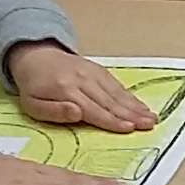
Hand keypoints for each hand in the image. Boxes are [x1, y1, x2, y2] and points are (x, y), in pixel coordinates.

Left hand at [5, 42, 155, 130]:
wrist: (34, 55)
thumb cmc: (33, 87)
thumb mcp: (33, 105)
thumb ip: (54, 112)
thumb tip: (78, 113)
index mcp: (66, 90)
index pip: (94, 109)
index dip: (112, 120)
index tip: (129, 128)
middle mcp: (83, 80)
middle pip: (110, 101)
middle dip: (131, 114)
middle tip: (149, 125)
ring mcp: (92, 72)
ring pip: (117, 92)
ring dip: (136, 106)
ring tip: (151, 118)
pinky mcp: (98, 69)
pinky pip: (116, 85)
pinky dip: (131, 96)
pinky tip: (141, 106)